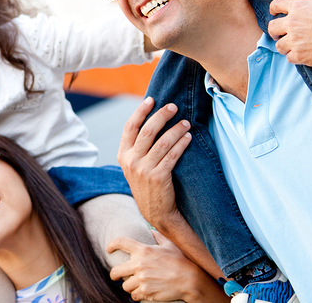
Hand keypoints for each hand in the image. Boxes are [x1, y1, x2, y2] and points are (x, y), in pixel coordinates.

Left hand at [108, 231, 227, 302]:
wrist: (190, 280)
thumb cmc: (181, 261)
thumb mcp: (170, 245)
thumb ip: (158, 237)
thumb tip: (151, 230)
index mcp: (143, 250)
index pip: (120, 242)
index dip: (111, 245)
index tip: (108, 249)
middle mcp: (139, 264)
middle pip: (115, 271)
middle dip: (114, 275)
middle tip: (116, 276)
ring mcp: (142, 280)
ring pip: (125, 286)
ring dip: (128, 286)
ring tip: (134, 285)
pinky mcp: (146, 292)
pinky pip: (134, 296)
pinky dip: (137, 295)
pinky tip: (141, 292)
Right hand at [116, 98, 190, 231]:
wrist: (156, 212)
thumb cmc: (148, 184)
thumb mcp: (134, 166)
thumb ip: (137, 147)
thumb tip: (151, 120)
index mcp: (123, 155)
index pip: (130, 127)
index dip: (140, 111)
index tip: (152, 100)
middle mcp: (131, 161)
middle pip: (147, 130)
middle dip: (162, 115)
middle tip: (173, 107)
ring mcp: (143, 169)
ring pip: (162, 141)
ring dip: (176, 129)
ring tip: (186, 123)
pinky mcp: (158, 177)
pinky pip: (172, 155)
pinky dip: (181, 144)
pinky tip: (188, 138)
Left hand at [269, 0, 311, 66]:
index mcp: (299, 6)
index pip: (276, 4)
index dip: (273, 8)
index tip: (274, 12)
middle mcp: (293, 22)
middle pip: (272, 27)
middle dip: (274, 31)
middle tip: (278, 34)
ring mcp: (295, 39)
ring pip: (279, 45)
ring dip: (284, 46)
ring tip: (290, 47)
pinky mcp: (299, 55)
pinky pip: (289, 58)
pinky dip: (294, 57)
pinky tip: (300, 56)